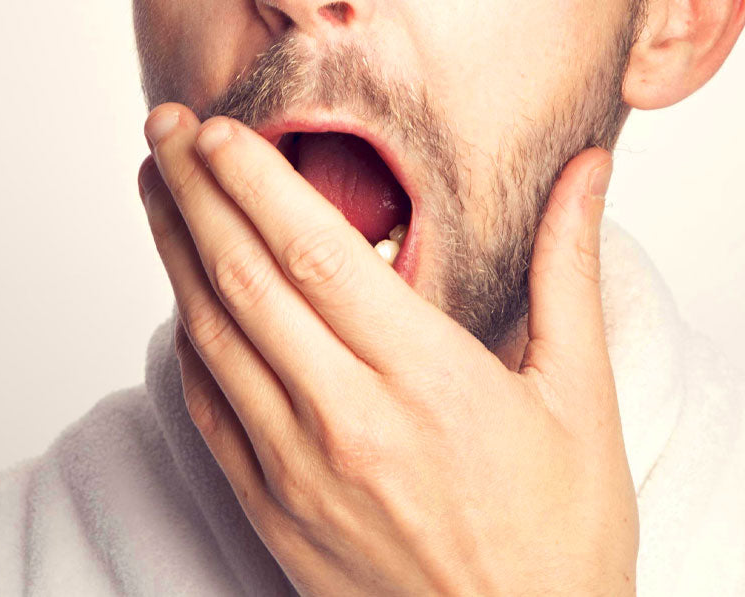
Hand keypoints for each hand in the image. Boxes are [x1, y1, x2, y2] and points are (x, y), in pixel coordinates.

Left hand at [137, 103, 637, 595]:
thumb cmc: (559, 539)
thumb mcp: (580, 399)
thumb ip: (566, 274)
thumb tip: (586, 178)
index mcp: (427, 380)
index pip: (316, 252)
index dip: (257, 182)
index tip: (222, 132)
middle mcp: (348, 420)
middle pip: (246, 281)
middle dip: (197, 194)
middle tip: (165, 134)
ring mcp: (299, 472)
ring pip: (214, 339)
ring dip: (177, 257)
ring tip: (158, 195)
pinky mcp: (274, 514)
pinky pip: (211, 413)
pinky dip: (189, 347)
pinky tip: (181, 305)